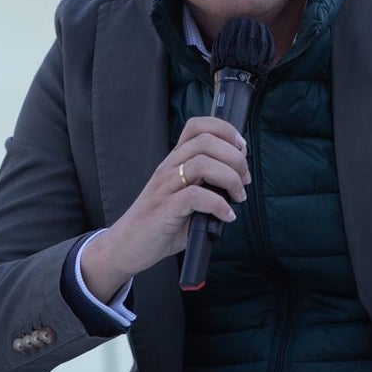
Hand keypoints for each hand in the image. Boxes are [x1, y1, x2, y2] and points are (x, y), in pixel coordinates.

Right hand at [80, 116, 250, 301]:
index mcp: (174, 160)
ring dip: (231, 179)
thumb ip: (207, 184)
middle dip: (235, 157)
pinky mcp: (165, 209)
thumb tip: (239, 182)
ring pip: (203, 163)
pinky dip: (219, 205)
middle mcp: (169, 167)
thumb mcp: (184, 196)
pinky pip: (197, 196)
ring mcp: (165, 186)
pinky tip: (226, 216)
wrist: (126, 245)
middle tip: (245, 179)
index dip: (225, 130)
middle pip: (206, 141)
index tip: (242, 149)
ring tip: (239, 196)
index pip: (197, 126)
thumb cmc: (160, 222)